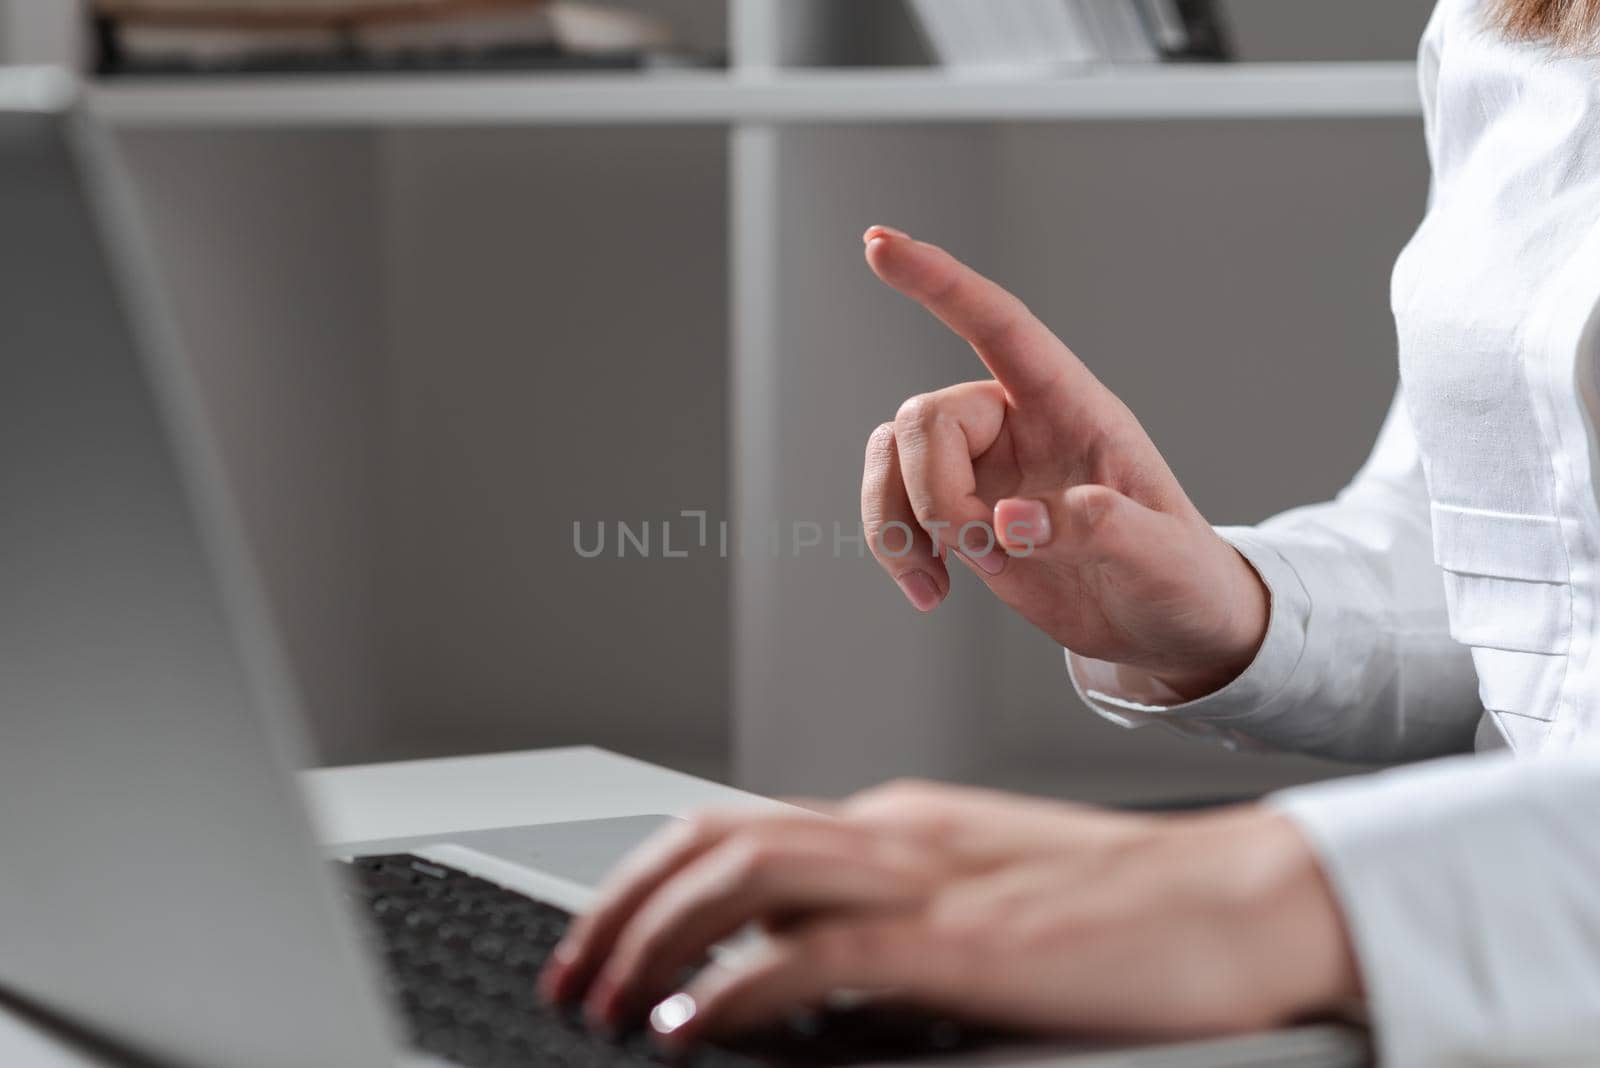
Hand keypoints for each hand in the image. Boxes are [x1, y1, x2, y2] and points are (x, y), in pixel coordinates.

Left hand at [537, 781, 1358, 1050]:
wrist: (1243, 897)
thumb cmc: (1129, 909)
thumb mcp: (984, 904)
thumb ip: (894, 928)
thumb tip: (800, 979)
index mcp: (897, 825)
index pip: (738, 829)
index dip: (649, 881)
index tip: (601, 940)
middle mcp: (894, 835)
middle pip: (717, 842)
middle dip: (622, 906)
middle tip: (571, 975)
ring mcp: (926, 880)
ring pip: (747, 878)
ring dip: (655, 939)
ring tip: (603, 1001)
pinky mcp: (963, 943)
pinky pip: (819, 956)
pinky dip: (735, 991)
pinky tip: (689, 1029)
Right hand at [859, 226, 1266, 698]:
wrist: (1163, 625)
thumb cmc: (1178, 575)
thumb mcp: (1161, 554)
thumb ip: (1096, 528)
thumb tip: (1009, 521)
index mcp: (1073, 406)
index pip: (1000, 325)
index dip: (940, 282)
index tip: (878, 245)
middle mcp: (1017, 424)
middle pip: (927, 418)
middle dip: (934, 494)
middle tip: (981, 555)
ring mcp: (983, 468)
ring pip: (894, 457)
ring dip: (897, 524)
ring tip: (940, 585)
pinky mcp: (960, 511)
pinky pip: (893, 505)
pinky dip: (895, 548)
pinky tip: (931, 592)